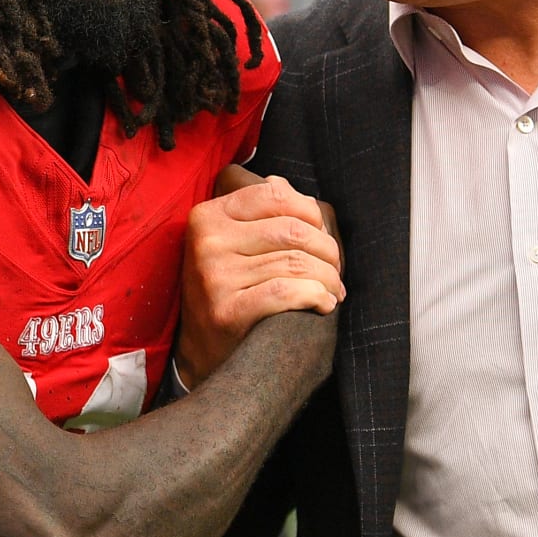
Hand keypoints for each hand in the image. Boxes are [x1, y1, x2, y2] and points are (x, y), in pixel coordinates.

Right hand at [177, 166, 343, 387]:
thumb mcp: (232, 244)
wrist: (201, 353)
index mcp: (209, 216)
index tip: (321, 235)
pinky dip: (316, 297)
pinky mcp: (226, 310)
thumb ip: (259, 212)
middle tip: (335, 272)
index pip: (274, 194)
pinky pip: (286, 291)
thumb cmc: (229, 291)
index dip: (310, 213)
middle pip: (293, 231)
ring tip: (332, 291)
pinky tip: (323, 304)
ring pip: (296, 263)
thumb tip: (283, 183)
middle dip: (328, 252)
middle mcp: (207, 242)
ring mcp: (214, 276)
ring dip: (328, 280)